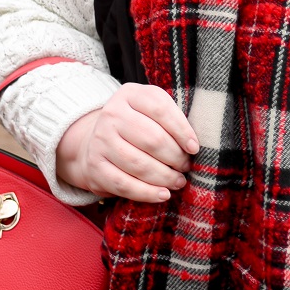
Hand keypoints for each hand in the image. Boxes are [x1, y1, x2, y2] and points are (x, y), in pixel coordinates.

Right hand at [55, 83, 199, 202]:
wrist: (96, 140)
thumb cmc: (137, 125)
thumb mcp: (151, 112)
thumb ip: (171, 120)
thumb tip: (194, 145)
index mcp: (129, 94)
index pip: (160, 109)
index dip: (182, 130)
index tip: (194, 148)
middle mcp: (111, 114)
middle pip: (152, 139)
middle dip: (175, 157)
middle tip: (186, 166)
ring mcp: (100, 140)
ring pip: (140, 164)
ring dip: (165, 177)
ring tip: (178, 181)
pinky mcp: (94, 166)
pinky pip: (124, 184)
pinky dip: (147, 193)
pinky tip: (163, 195)